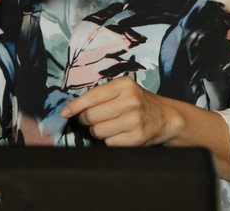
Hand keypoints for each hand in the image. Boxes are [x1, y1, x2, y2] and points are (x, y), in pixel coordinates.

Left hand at [60, 76, 182, 145]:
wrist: (165, 117)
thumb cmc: (138, 102)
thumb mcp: (123, 90)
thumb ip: (99, 95)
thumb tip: (70, 107)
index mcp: (124, 85)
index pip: (92, 97)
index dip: (75, 106)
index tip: (64, 112)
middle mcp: (130, 101)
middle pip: (91, 116)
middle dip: (86, 119)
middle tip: (93, 118)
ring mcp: (134, 121)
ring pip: (97, 131)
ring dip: (98, 131)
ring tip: (110, 125)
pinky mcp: (136, 138)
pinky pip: (108, 143)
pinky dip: (109, 140)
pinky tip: (119, 133)